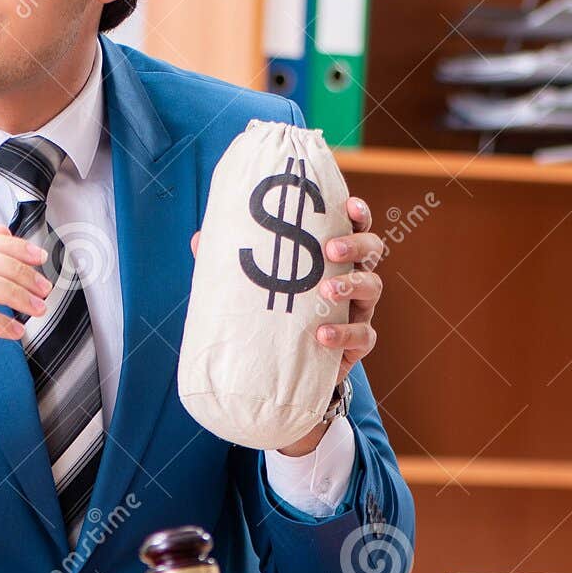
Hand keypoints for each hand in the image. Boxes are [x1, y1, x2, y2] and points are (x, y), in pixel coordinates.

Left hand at [188, 195, 383, 458]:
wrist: (284, 366)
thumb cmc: (275, 309)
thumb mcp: (257, 283)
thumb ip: (234, 262)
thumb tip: (199, 240)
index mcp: (332, 254)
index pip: (354, 225)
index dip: (358, 213)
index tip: (350, 206)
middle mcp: (351, 275)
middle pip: (372, 249)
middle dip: (356, 245)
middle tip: (329, 250)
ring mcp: (359, 309)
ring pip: (372, 287)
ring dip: (351, 284)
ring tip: (325, 291)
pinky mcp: (356, 343)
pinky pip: (363, 335)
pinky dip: (345, 334)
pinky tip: (321, 335)